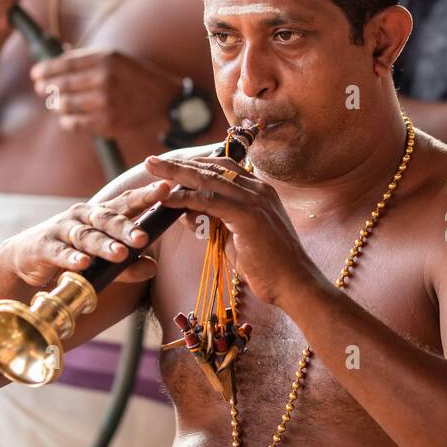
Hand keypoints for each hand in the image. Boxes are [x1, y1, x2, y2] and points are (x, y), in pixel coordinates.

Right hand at [2, 182, 170, 287]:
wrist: (28, 257)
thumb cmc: (73, 253)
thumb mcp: (103, 261)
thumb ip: (128, 265)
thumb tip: (152, 268)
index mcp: (101, 214)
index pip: (127, 202)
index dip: (146, 194)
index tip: (166, 188)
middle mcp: (84, 216)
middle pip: (108, 219)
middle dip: (126, 228)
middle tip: (143, 237)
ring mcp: (63, 229)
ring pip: (87, 236)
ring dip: (103, 245)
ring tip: (120, 254)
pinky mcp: (45, 245)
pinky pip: (60, 252)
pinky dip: (72, 258)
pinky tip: (83, 263)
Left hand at [30, 48, 182, 137]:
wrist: (166, 101)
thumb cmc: (138, 77)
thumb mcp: (117, 58)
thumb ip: (89, 58)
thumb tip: (60, 55)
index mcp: (105, 59)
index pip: (64, 64)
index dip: (46, 69)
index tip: (36, 74)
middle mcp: (103, 79)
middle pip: (61, 85)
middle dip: (46, 88)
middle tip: (40, 89)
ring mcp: (104, 102)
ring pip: (64, 105)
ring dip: (56, 105)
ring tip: (56, 103)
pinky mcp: (107, 122)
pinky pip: (75, 123)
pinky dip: (67, 121)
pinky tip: (67, 117)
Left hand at [143, 153, 314, 306]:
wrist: (294, 285)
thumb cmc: (268, 267)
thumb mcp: (235, 239)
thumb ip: (212, 222)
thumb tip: (185, 213)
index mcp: (259, 191)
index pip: (222, 168)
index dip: (194, 165)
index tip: (170, 165)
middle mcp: (258, 189)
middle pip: (211, 168)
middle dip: (179, 164)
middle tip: (152, 161)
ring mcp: (255, 200)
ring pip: (208, 180)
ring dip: (176, 174)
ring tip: (152, 170)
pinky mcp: (249, 215)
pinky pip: (209, 202)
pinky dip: (185, 198)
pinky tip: (166, 199)